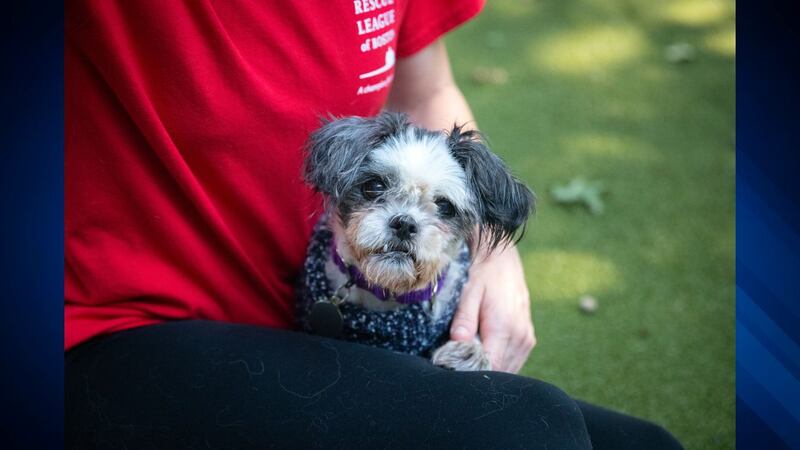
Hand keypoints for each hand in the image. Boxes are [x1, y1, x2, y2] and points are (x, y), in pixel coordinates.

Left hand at [450, 245, 535, 372]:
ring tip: (470, 352)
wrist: (502, 259)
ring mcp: (527, 339)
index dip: (470, 371)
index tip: (453, 365)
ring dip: (489, 366)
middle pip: (498, 372)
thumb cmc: (483, 274)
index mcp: (506, 327)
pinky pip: (513, 362)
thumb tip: (457, 343)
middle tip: (458, 359)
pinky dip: (498, 361)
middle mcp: (521, 337)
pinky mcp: (527, 339)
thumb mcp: (469, 292)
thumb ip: (464, 319)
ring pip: (507, 370)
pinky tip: (484, 348)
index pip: (490, 367)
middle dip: (477, 370)